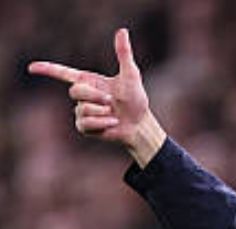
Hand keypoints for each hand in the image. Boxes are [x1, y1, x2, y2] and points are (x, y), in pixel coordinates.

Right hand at [28, 28, 164, 167]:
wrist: (139, 124)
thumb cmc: (135, 99)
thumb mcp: (130, 75)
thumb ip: (123, 54)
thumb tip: (122, 31)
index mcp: (88, 81)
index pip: (63, 73)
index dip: (47, 69)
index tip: (31, 68)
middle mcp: (83, 95)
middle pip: (75, 91)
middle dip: (95, 96)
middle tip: (111, 101)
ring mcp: (82, 111)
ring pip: (83, 109)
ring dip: (102, 112)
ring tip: (113, 114)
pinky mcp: (85, 127)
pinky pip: (85, 123)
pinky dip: (102, 123)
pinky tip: (112, 123)